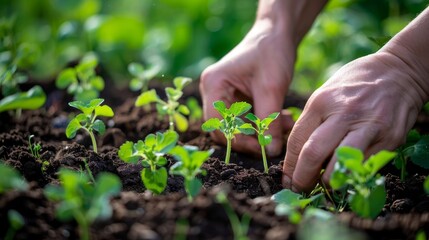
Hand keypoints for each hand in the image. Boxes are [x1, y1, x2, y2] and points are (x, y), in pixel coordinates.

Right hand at [200, 21, 294, 156]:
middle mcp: (213, 92)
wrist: (277, 34)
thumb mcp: (272, 88)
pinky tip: (283, 120)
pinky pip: (247, 119)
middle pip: (225, 128)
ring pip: (238, 126)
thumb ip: (269, 120)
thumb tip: (271, 151)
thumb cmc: (271, 52)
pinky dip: (264, 122)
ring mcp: (224, 96)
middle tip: (273, 143)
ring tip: (285, 125)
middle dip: (250, 137)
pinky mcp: (236, 99)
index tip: (262, 148)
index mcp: (213, 84)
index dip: (238, 140)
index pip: (218, 123)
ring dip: (261, 130)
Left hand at [282, 52, 425, 191]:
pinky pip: (364, 166)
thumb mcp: (326, 93)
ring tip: (323, 184)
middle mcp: (344, 114)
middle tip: (299, 188)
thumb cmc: (354, 84)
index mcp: (322, 102)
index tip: (287, 179)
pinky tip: (345, 174)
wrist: (398, 72)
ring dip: (328, 182)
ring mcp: (369, 127)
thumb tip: (298, 159)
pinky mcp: (389, 139)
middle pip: (313, 154)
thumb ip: (312, 122)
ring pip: (340, 166)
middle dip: (302, 178)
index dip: (289, 166)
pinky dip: (351, 175)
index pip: (297, 141)